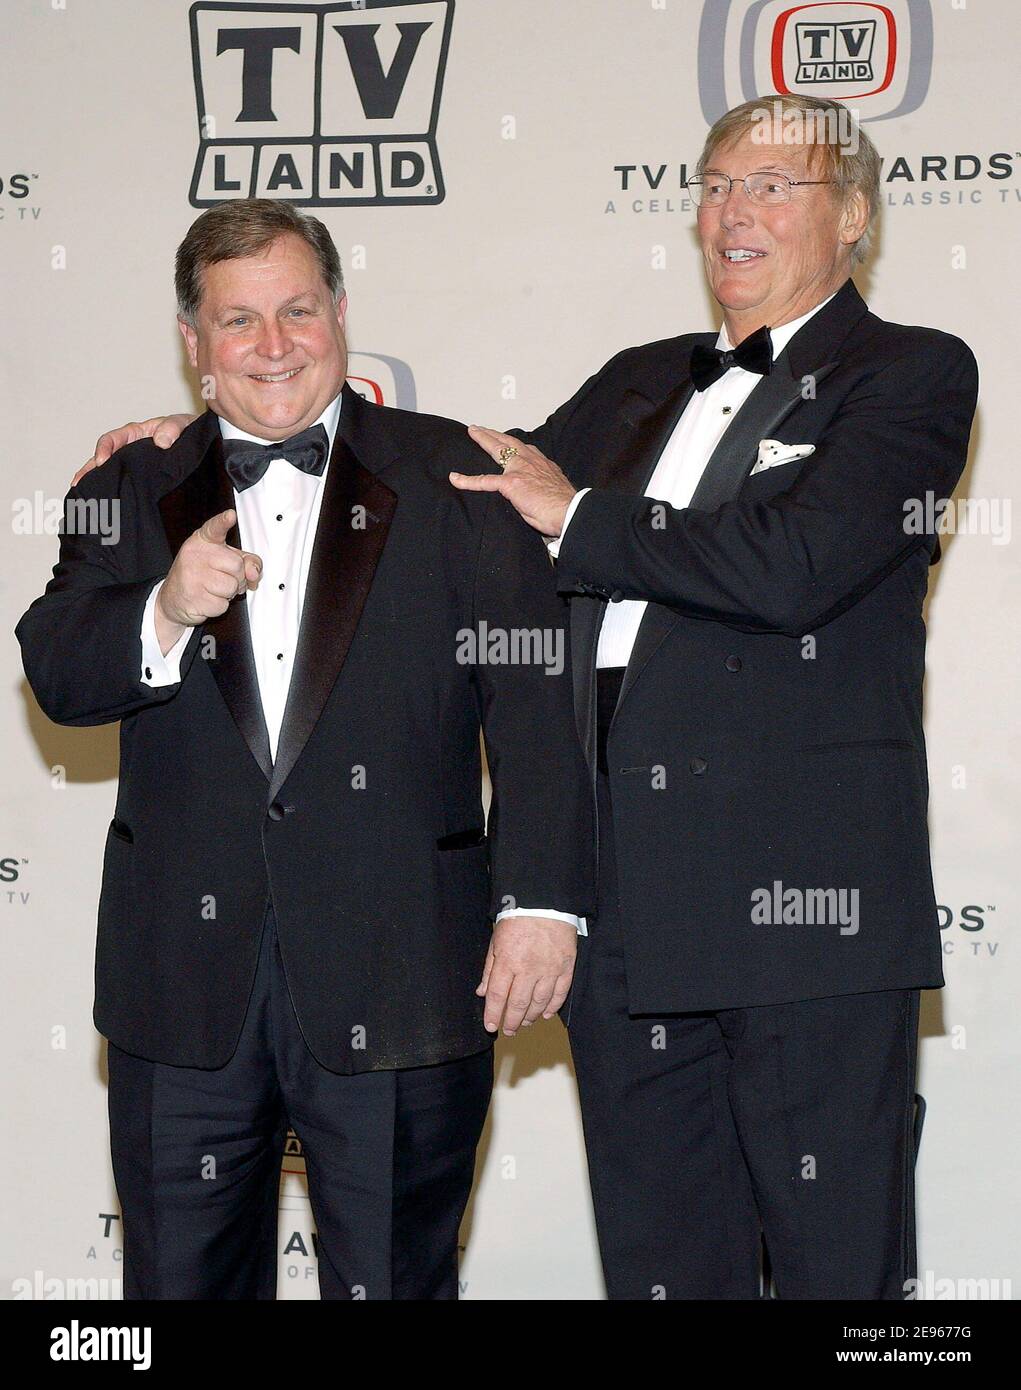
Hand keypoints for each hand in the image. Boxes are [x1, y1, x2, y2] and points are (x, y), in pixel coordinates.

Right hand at [72, 413, 196, 486]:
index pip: (113, 439)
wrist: (205, 445)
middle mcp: (132, 450)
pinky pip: (124, 486)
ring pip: (110, 474)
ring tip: (84, 498)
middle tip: (78, 484)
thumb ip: (173, 428)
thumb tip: (161, 441)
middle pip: (103, 459)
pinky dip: (113, 493)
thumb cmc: (190, 431)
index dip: (104, 449)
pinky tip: (106, 506)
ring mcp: (135, 466)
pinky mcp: (143, 481)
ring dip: (96, 484)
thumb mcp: (183, 424)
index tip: (101, 462)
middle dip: (89, 471)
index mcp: (137, 434)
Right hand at [155, 508, 261, 651]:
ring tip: (213, 589)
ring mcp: (192, 575)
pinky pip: (223, 604)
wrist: (172, 598)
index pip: (215, 528)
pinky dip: (219, 606)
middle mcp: (196, 554)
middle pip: (237, 565)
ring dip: (228, 593)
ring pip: (232, 587)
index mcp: (203, 541)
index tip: (230, 515)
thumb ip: (246, 560)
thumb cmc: (202, 575)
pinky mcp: (193, 596)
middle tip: (223, 578)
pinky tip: (206, 599)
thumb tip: (254, 573)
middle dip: (237, 577)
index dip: (223, 522)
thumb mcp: (223, 560)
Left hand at [450, 426, 576, 536]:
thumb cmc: (566, 507)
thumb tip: (536, 495)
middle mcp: (530, 462)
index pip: (526, 450)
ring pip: (497, 449)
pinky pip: (484, 480)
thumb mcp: (554, 491)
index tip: (509, 440)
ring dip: (484, 439)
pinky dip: (468, 480)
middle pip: (509, 442)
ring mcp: (518, 470)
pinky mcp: (509, 483)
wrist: (569, 511)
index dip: (515, 444)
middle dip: (495, 433)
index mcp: (543, 464)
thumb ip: (541, 487)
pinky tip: (455, 478)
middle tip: (483, 427)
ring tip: (472, 432)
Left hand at [476, 916, 576, 1034]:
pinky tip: (545, 1014)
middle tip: (508, 1029)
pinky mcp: (566, 966)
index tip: (490, 1025)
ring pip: (539, 1002)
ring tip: (524, 1022)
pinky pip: (560, 993)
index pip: (497, 995)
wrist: (545, 903)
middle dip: (512, 1021)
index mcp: (508, 961)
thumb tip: (482, 992)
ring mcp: (549, 969)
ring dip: (530, 1016)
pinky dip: (552, 1007)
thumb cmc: (518, 920)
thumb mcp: (496, 941)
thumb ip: (489, 969)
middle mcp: (528, 969)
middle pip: (518, 1004)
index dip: (492, 1013)